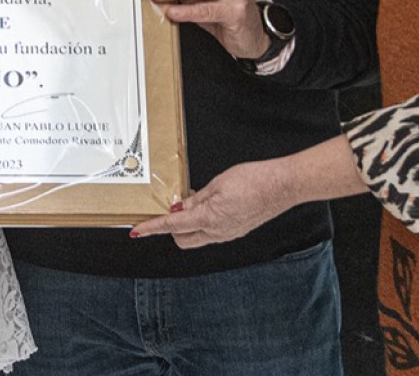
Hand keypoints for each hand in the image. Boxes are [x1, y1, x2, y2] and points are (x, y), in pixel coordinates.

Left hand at [129, 161, 288, 249]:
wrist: (282, 186)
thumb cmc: (253, 180)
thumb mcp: (217, 184)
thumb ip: (196, 199)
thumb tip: (179, 208)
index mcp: (209, 219)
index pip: (172, 226)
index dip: (151, 228)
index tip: (136, 231)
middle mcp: (217, 233)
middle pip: (182, 238)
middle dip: (170, 228)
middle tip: (169, 207)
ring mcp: (228, 235)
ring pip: (197, 237)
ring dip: (187, 224)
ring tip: (191, 201)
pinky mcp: (236, 231)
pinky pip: (211, 233)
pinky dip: (202, 222)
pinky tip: (207, 205)